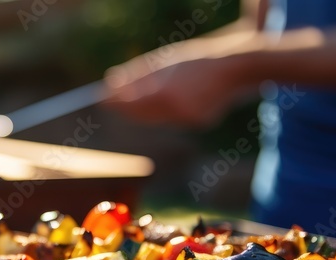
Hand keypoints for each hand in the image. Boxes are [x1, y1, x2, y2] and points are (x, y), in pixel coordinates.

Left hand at [104, 51, 252, 127]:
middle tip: (116, 98)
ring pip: (157, 118)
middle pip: (140, 115)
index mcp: (163, 93)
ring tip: (164, 87)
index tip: (101, 98)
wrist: (233, 67)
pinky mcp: (198, 123)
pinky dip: (171, 109)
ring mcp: (187, 119)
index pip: (129, 104)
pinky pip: (174, 119)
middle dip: (128, 107)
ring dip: (151, 107)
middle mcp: (174, 111)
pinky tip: (184, 95)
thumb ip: (135, 75)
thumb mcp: (162, 61)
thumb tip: (110, 84)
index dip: (114, 102)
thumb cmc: (195, 60)